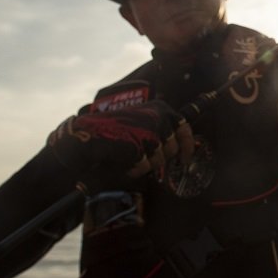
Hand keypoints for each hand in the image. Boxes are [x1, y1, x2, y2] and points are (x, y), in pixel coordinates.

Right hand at [47, 100, 194, 176]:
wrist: (89, 136)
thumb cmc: (116, 132)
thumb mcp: (143, 123)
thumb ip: (162, 131)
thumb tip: (183, 149)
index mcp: (160, 108)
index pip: (184, 127)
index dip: (188, 146)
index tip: (186, 159)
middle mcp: (157, 116)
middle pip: (172, 148)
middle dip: (160, 158)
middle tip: (144, 158)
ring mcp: (149, 130)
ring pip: (159, 159)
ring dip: (146, 164)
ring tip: (131, 158)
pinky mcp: (138, 145)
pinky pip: (145, 166)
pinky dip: (135, 169)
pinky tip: (125, 163)